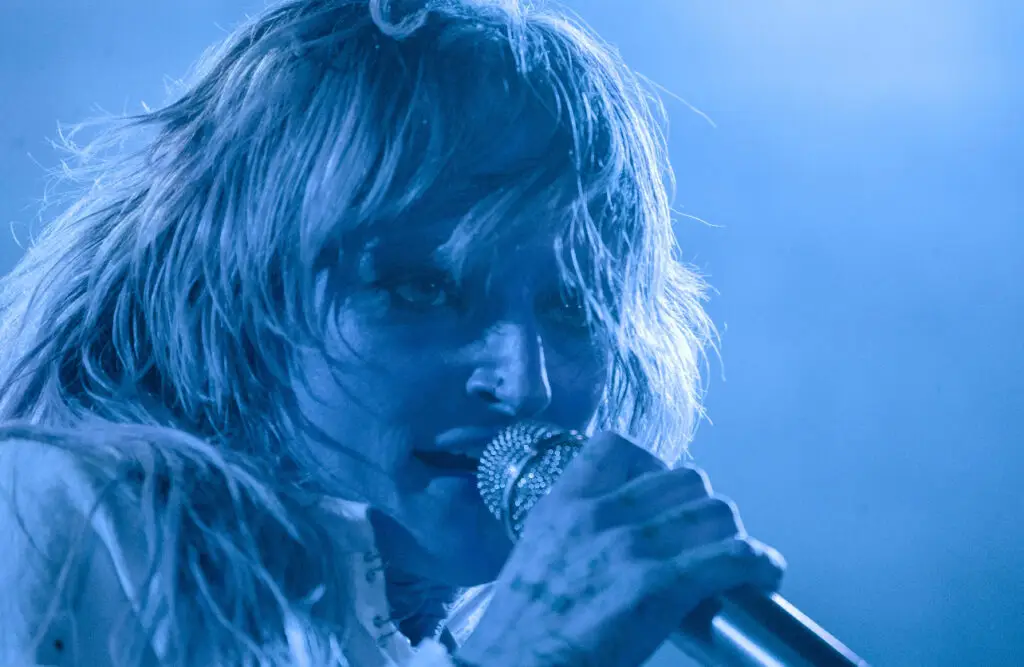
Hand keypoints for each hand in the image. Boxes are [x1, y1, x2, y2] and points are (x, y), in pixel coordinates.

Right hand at [455, 431, 785, 666]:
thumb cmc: (522, 633)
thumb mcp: (533, 559)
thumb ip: (573, 535)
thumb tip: (615, 539)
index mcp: (563, 506)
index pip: (617, 447)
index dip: (653, 466)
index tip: (663, 496)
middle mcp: (598, 516)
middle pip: (685, 479)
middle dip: (702, 509)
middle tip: (704, 540)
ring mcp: (629, 548)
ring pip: (716, 512)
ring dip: (732, 537)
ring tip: (736, 562)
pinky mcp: (658, 587)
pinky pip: (734, 555)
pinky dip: (760, 563)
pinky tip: (764, 575)